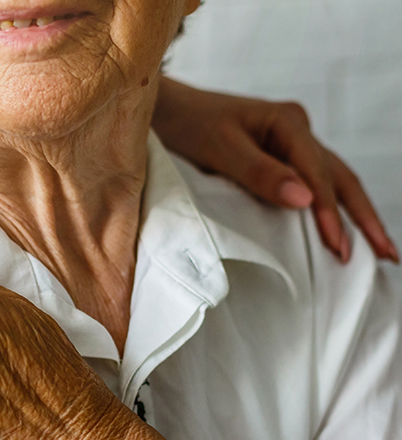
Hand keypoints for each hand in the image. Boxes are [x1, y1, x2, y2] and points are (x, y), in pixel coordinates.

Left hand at [153, 76, 397, 262]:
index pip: (318, 174)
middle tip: (389, 256)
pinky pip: (312, 184)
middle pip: (340, 177)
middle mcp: (295, 131)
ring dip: (354, 214)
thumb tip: (306, 199)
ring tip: (378, 250)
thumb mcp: (219, 148)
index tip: (340, 248)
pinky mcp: (278, 159)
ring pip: (332, 181)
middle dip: (364, 217)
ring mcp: (289, 144)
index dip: (329, 213)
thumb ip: (259, 172)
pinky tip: (339, 230)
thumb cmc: (187, 125)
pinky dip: (329, 209)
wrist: (164, 112)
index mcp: (286, 122)